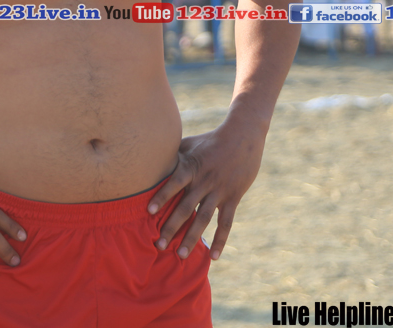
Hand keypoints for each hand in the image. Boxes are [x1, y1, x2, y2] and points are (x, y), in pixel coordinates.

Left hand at [146, 121, 265, 261]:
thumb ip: (172, 155)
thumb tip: (149, 161)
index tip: (149, 212)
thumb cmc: (210, 140)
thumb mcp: (189, 143)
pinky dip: (220, 240)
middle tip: (158, 245)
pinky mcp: (233, 197)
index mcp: (192, 166)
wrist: (243, 136)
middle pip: (186, 207)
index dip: (162, 196)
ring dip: (192, 237)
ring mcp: (219, 190)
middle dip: (172, 227)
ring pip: (204, 218)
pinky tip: (213, 257)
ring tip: (181, 255)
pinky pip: (226, 223)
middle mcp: (204, 180)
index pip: (174, 182)